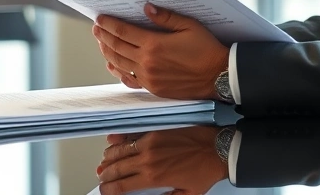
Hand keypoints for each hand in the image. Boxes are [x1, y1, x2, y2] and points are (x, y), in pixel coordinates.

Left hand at [93, 3, 229, 99]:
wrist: (218, 76)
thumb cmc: (206, 50)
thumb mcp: (189, 26)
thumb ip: (165, 17)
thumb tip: (146, 7)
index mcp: (154, 44)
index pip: (123, 31)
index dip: (109, 24)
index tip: (100, 19)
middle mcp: (147, 62)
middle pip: (117, 47)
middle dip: (104, 36)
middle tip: (96, 28)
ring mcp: (148, 77)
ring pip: (119, 64)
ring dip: (107, 52)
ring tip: (101, 43)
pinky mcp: (153, 88)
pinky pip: (129, 80)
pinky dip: (118, 72)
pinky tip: (112, 65)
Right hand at [96, 126, 229, 194]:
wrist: (219, 148)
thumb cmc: (205, 171)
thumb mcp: (186, 194)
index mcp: (153, 177)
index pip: (121, 186)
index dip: (109, 190)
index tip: (104, 191)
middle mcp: (148, 159)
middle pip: (116, 168)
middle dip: (105, 175)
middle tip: (101, 178)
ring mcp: (151, 142)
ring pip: (120, 150)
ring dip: (109, 158)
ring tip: (104, 163)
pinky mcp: (156, 130)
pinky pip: (131, 135)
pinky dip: (119, 140)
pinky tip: (113, 142)